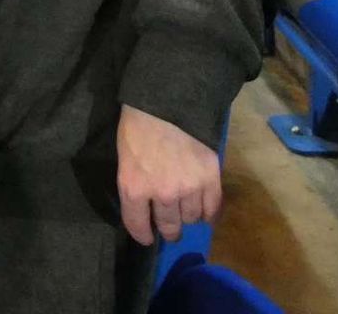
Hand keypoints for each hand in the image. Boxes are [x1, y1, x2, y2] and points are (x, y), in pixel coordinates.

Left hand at [117, 106, 222, 245]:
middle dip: (168, 230)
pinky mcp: (210, 178)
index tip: (147, 238)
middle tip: (170, 228)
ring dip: (188, 217)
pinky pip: (213, 208)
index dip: (143, 235)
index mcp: (134, 187)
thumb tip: (144, 202)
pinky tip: (206, 213)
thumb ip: (134, 182)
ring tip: (186, 211)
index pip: (137, 225)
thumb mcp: (124, 155)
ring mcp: (188, 188)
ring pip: (191, 218)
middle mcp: (162, 194)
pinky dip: (210, 214)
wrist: (168, 100)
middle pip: (168, 226)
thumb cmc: (138, 123)